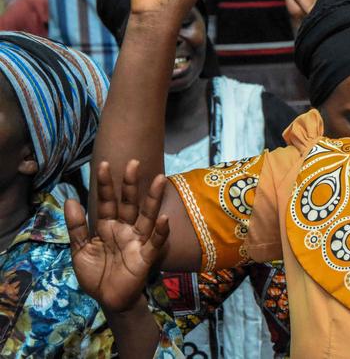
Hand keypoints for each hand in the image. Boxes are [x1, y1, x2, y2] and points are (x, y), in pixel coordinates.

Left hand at [65, 161, 169, 312]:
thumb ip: (76, 226)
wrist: (107, 300)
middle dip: (130, 184)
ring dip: (153, 199)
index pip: (107, 202)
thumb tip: (71, 199)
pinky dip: (161, 232)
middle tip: (133, 163)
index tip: (102, 165)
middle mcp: (124, 229)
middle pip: (129, 203)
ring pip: (147, 217)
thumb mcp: (80, 249)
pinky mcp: (145, 257)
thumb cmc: (95, 274)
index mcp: (107, 226)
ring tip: (159, 179)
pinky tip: (164, 220)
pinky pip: (155, 242)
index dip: (105, 185)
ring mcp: (137, 241)